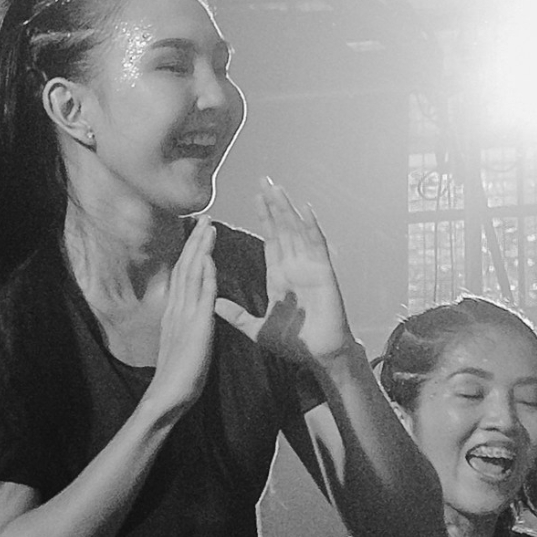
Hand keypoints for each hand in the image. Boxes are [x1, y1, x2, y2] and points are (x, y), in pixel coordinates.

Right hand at [145, 214, 222, 417]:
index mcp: (175, 312)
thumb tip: (192, 315)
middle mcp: (176, 308)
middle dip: (195, 242)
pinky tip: (210, 258)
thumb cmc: (178, 376)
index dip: (191, 253)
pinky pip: (202, 295)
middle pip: (185, 267)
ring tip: (209, 227)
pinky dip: (206, 274)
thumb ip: (186, 325)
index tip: (199, 233)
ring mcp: (184, 315)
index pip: (183, 275)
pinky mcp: (196, 325)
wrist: (168, 396)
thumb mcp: (182, 343)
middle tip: (205, 217)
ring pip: (192, 274)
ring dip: (201, 249)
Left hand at [251, 180, 356, 373]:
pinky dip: (312, 227)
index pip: (270, 240)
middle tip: (264, 180)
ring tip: (277, 188)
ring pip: (297, 232)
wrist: (319, 356)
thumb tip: (213, 304)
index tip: (255, 198)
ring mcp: (310, 267)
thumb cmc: (295, 344)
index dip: (263, 219)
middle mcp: (295, 267)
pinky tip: (305, 209)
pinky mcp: (323, 273)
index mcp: (279, 276)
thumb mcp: (257, 328)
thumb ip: (236, 315)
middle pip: (282, 229)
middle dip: (273, 205)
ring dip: (287, 210)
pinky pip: (318, 246)